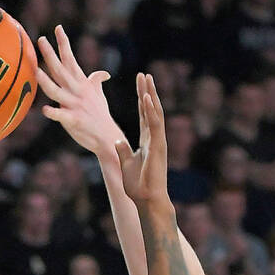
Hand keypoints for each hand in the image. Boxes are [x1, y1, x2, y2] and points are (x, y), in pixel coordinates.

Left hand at [37, 25, 117, 154]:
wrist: (107, 136)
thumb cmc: (100, 115)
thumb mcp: (99, 95)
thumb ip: (97, 82)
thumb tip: (104, 73)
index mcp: (82, 83)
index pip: (71, 59)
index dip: (64, 44)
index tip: (57, 28)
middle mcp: (77, 91)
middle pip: (61, 69)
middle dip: (50, 54)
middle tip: (40, 39)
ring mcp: (75, 105)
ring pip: (56, 91)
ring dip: (46, 81)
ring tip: (36, 71)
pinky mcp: (74, 120)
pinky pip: (61, 116)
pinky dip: (53, 113)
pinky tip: (44, 110)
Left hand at [116, 74, 167, 204]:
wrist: (147, 200)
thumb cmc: (138, 187)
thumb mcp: (126, 165)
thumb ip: (122, 151)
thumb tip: (116, 141)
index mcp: (147, 141)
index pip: (145, 115)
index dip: (142, 99)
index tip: (139, 83)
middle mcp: (155, 138)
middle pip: (151, 109)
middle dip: (147, 91)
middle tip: (143, 74)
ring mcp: (158, 141)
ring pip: (155, 112)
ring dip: (150, 95)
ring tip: (146, 78)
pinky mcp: (158, 146)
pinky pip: (155, 124)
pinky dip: (151, 110)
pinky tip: (146, 96)